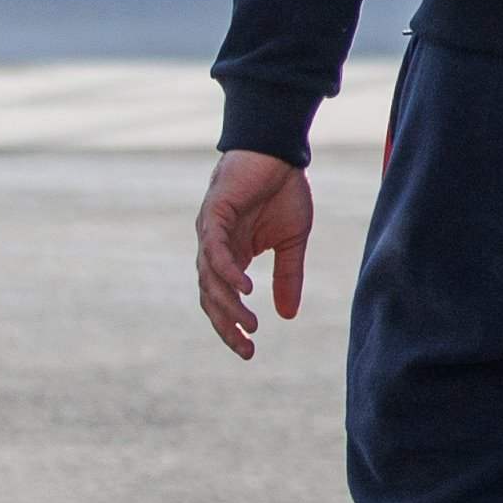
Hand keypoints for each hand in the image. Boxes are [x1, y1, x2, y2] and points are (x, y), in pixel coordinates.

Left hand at [195, 150, 314, 358]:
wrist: (280, 150)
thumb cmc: (283, 190)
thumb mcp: (292, 242)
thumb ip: (287, 277)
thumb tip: (287, 315)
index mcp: (230, 255)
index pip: (222, 300)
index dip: (231, 327)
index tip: (248, 351)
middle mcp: (214, 247)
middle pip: (210, 297)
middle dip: (225, 326)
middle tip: (246, 347)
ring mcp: (211, 231)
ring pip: (210, 279)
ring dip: (228, 305)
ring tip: (250, 324)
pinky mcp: (214, 213)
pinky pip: (215, 250)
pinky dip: (227, 272)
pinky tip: (246, 289)